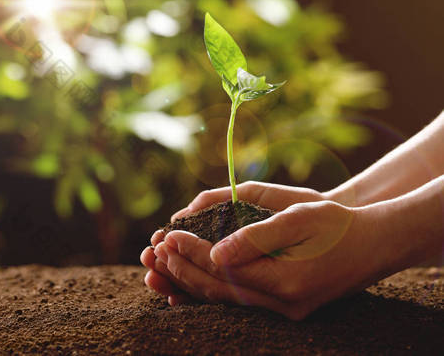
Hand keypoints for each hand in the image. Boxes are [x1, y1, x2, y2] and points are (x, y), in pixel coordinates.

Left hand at [144, 201, 392, 319]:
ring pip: (226, 300)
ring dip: (192, 282)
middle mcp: (284, 304)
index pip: (224, 269)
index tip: (168, 235)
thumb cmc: (337, 224)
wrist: (374, 245)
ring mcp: (285, 311)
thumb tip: (214, 252)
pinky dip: (213, 289)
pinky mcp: (285, 308)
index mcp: (286, 281)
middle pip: (219, 290)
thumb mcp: (299, 218)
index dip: (192, 252)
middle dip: (183, 269)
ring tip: (163, 265)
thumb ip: (256, 236)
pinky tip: (191, 280)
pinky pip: (240, 301)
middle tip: (157, 249)